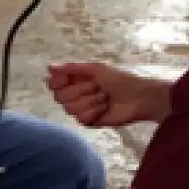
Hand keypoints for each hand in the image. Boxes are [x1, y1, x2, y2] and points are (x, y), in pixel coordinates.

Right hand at [47, 62, 170, 126]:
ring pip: (69, 109)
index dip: (57, 82)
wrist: (138, 97)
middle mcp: (77, 94)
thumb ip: (72, 69)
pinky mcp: (90, 121)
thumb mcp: (97, 69)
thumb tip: (50, 67)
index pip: (54, 84)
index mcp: (77, 79)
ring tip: (104, 97)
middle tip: (96, 86)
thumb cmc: (121, 79)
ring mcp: (83, 109)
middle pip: (60, 97)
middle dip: (79, 90)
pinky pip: (81, 119)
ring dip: (89, 101)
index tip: (66, 79)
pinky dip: (94, 112)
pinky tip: (105, 108)